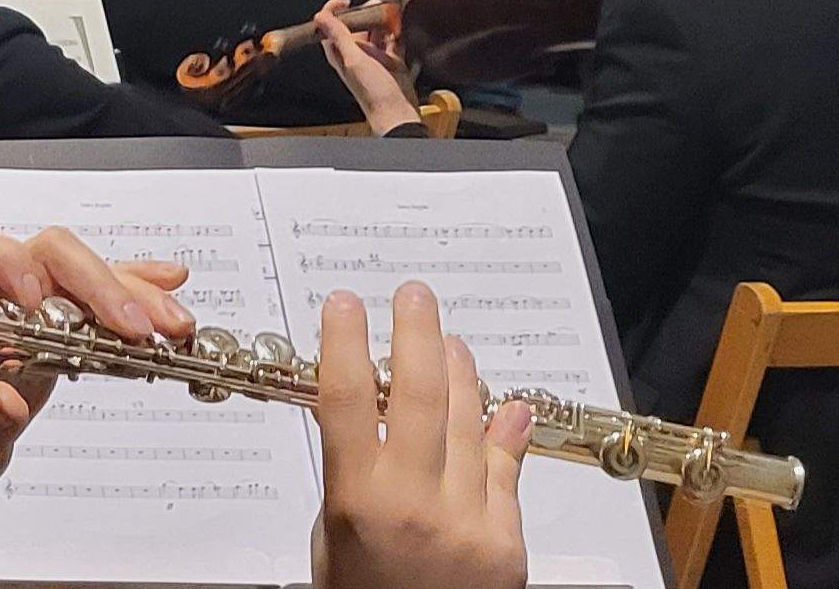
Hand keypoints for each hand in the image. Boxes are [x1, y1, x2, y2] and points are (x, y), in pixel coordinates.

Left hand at [0, 226, 195, 526]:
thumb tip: (6, 400)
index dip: (7, 262)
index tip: (35, 298)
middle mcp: (1, 296)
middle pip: (50, 258)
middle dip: (98, 285)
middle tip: (136, 327)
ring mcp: (38, 304)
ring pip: (87, 274)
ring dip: (133, 294)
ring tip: (173, 325)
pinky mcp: (66, 322)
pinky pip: (103, 294)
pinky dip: (137, 289)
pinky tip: (169, 289)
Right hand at [310, 286, 527, 588]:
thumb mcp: (332, 539)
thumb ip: (354, 476)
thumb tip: (372, 419)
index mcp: (357, 502)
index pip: (346, 400)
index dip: (343, 342)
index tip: (342, 304)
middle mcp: (414, 505)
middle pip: (420, 394)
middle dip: (416, 332)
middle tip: (412, 296)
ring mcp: (467, 521)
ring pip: (469, 423)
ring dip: (460, 373)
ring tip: (449, 341)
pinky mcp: (505, 542)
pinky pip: (506, 472)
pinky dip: (504, 433)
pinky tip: (503, 404)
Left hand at [316, 0, 421, 135]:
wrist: (397, 113)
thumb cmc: (373, 94)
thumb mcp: (354, 60)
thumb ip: (339, 37)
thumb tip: (321, 17)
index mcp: (340, 55)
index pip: (331, 27)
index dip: (334, 11)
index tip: (344, 1)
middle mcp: (356, 55)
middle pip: (355, 27)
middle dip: (363, 13)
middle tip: (373, 4)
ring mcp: (375, 58)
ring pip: (375, 32)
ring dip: (381, 21)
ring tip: (388, 11)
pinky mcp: (392, 62)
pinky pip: (393, 41)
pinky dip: (396, 32)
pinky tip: (400, 25)